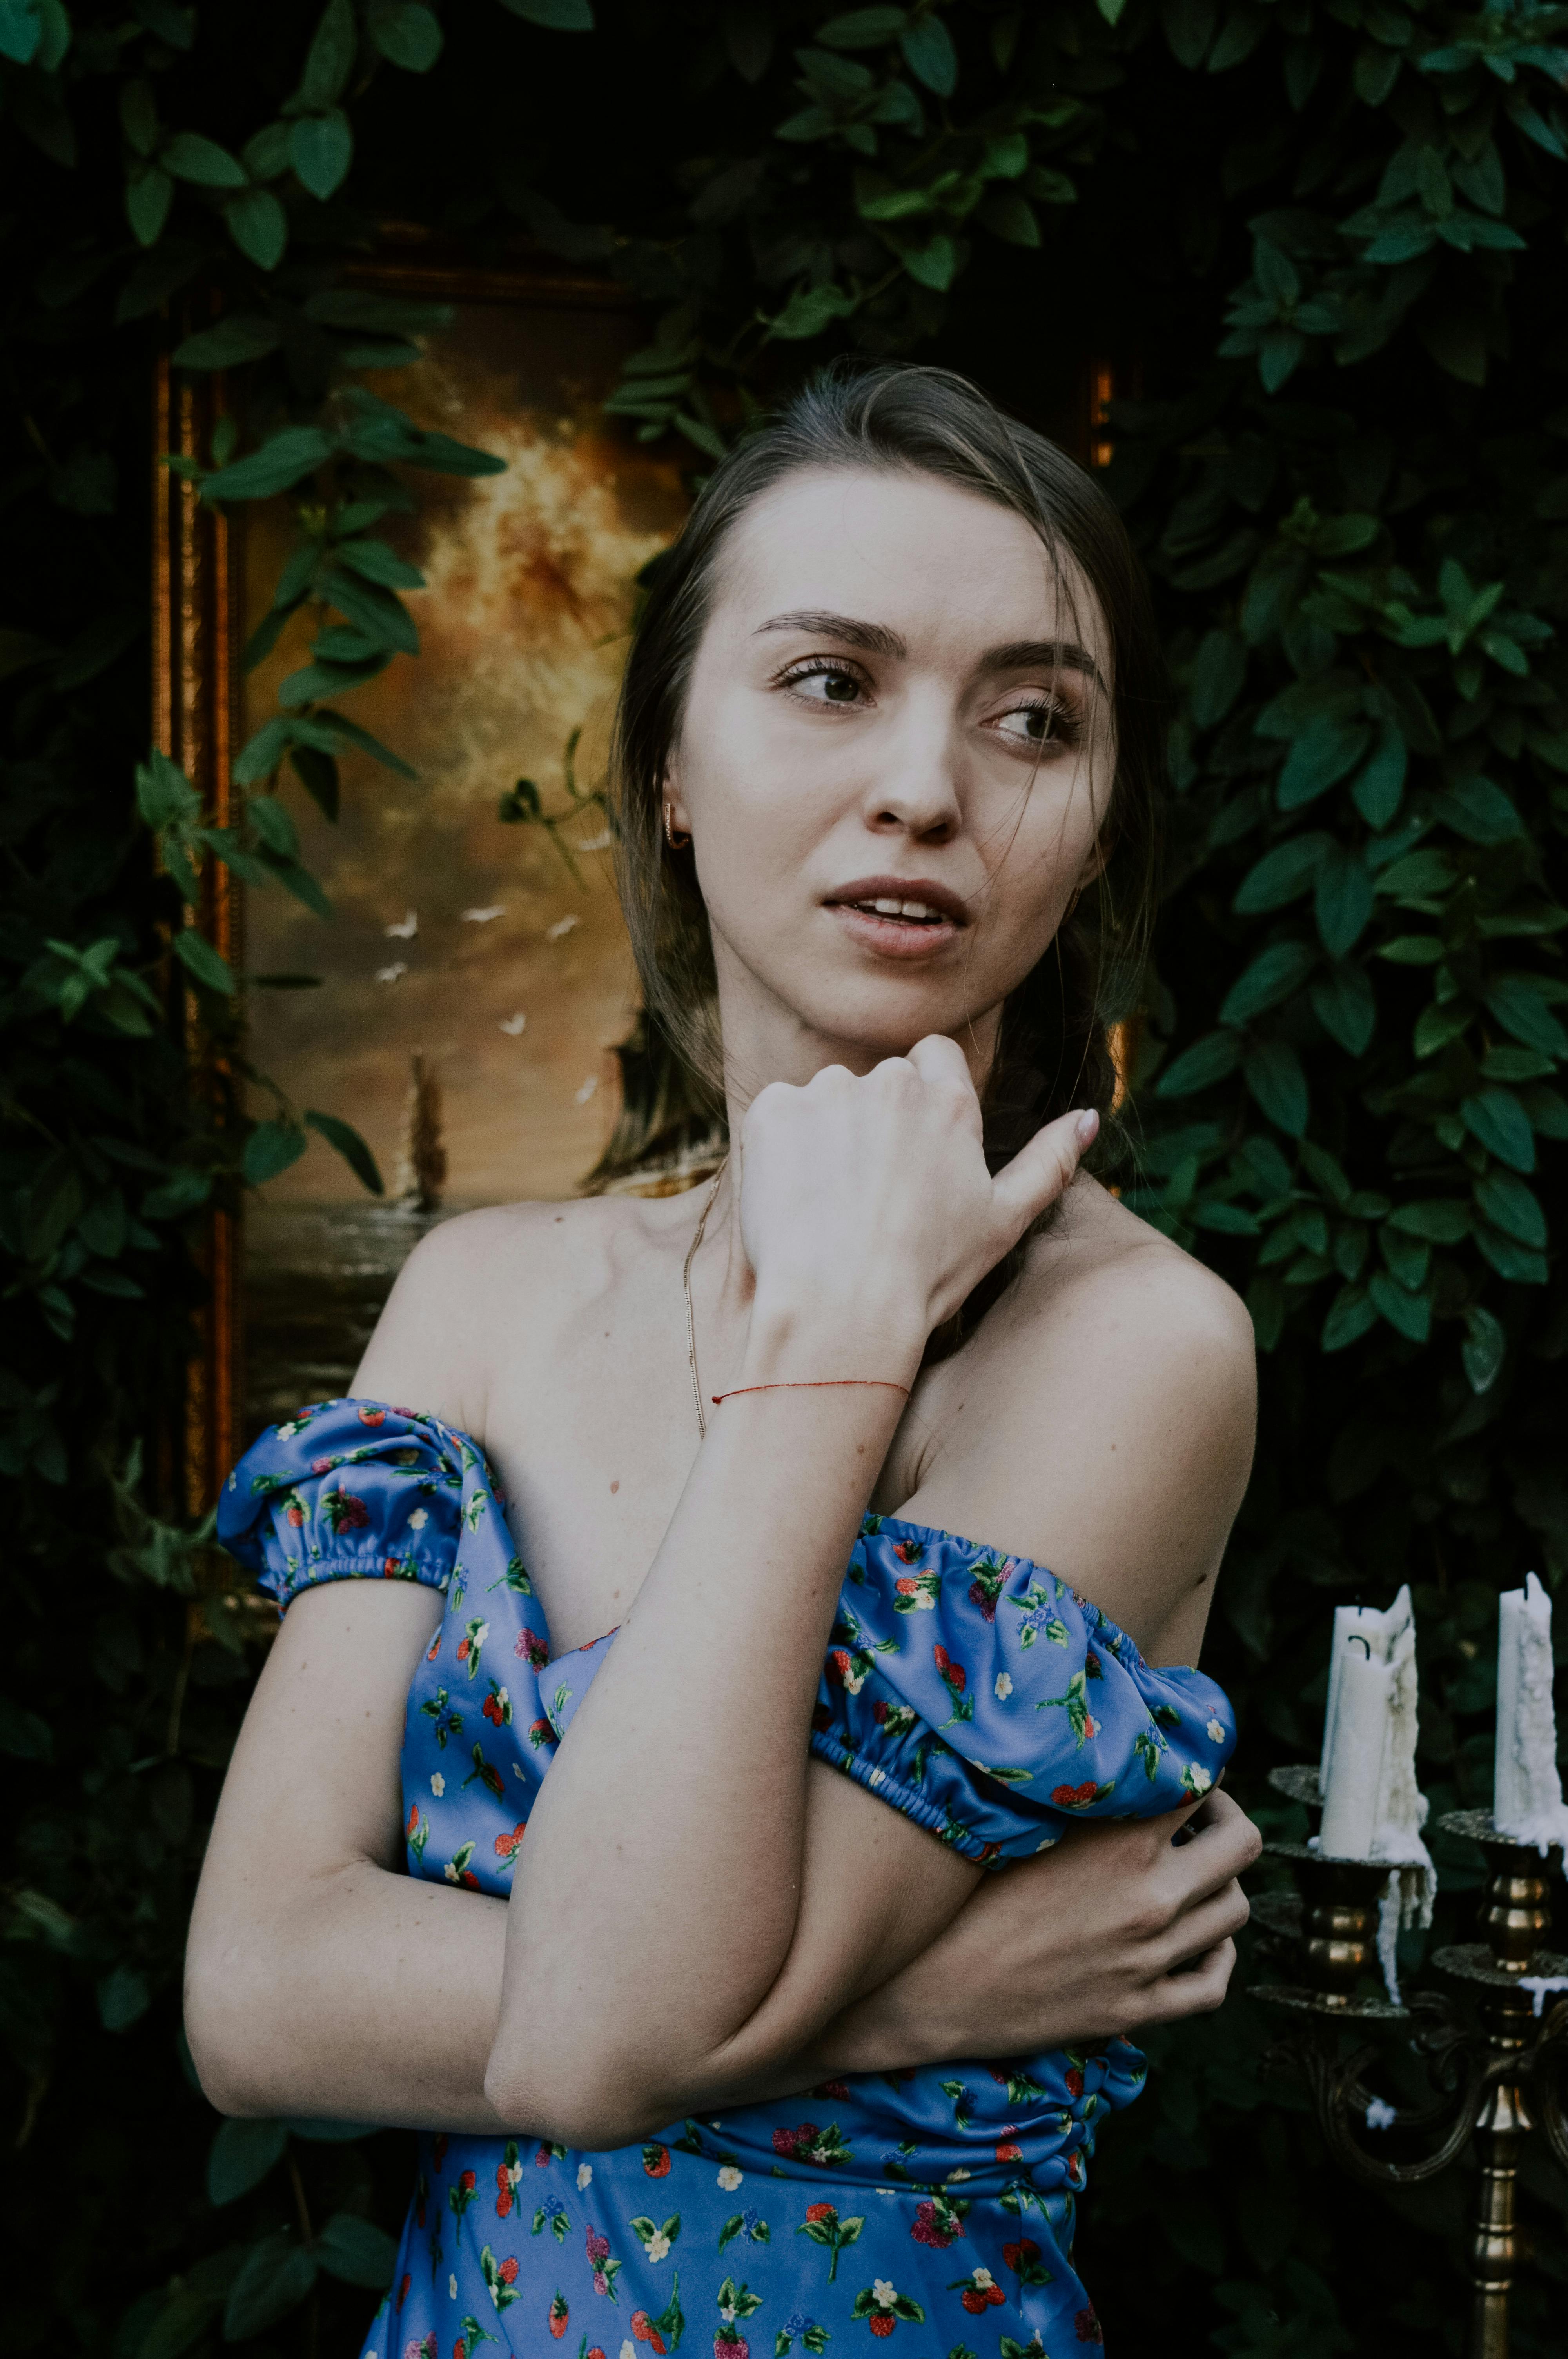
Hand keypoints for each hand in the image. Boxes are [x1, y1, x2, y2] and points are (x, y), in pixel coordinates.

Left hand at [737, 1035, 1095, 1352]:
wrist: (839, 1309)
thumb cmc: (926, 1276)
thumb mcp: (1003, 1223)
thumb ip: (1049, 1162)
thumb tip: (1087, 1117)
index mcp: (949, 1103)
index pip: (934, 1055)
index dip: (923, 1096)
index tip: (910, 1147)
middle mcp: (890, 1083)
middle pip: (878, 1083)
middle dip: (873, 1125)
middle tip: (869, 1196)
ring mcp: (827, 1092)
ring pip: (825, 1099)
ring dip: (825, 1136)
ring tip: (829, 1206)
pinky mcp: (772, 1110)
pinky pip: (776, 1114)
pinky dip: (780, 1149)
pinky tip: (793, 1199)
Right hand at [862, 1789, 1261, 2060]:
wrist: (928, 1988)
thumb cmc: (964, 1896)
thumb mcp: (1026, 1826)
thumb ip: (1082, 1796)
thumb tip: (1115, 1762)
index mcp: (1121, 1841)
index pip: (1200, 1783)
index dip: (1197, 1768)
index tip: (1181, 1768)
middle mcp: (1149, 1898)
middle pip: (1242, 1845)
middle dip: (1228, 1819)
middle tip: (1202, 1815)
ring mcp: (1150, 1959)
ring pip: (1235, 1911)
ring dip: (1223, 1883)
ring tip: (1193, 1872)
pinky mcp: (1138, 2010)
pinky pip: (1214, 1982)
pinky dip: (1218, 1956)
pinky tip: (1199, 1940)